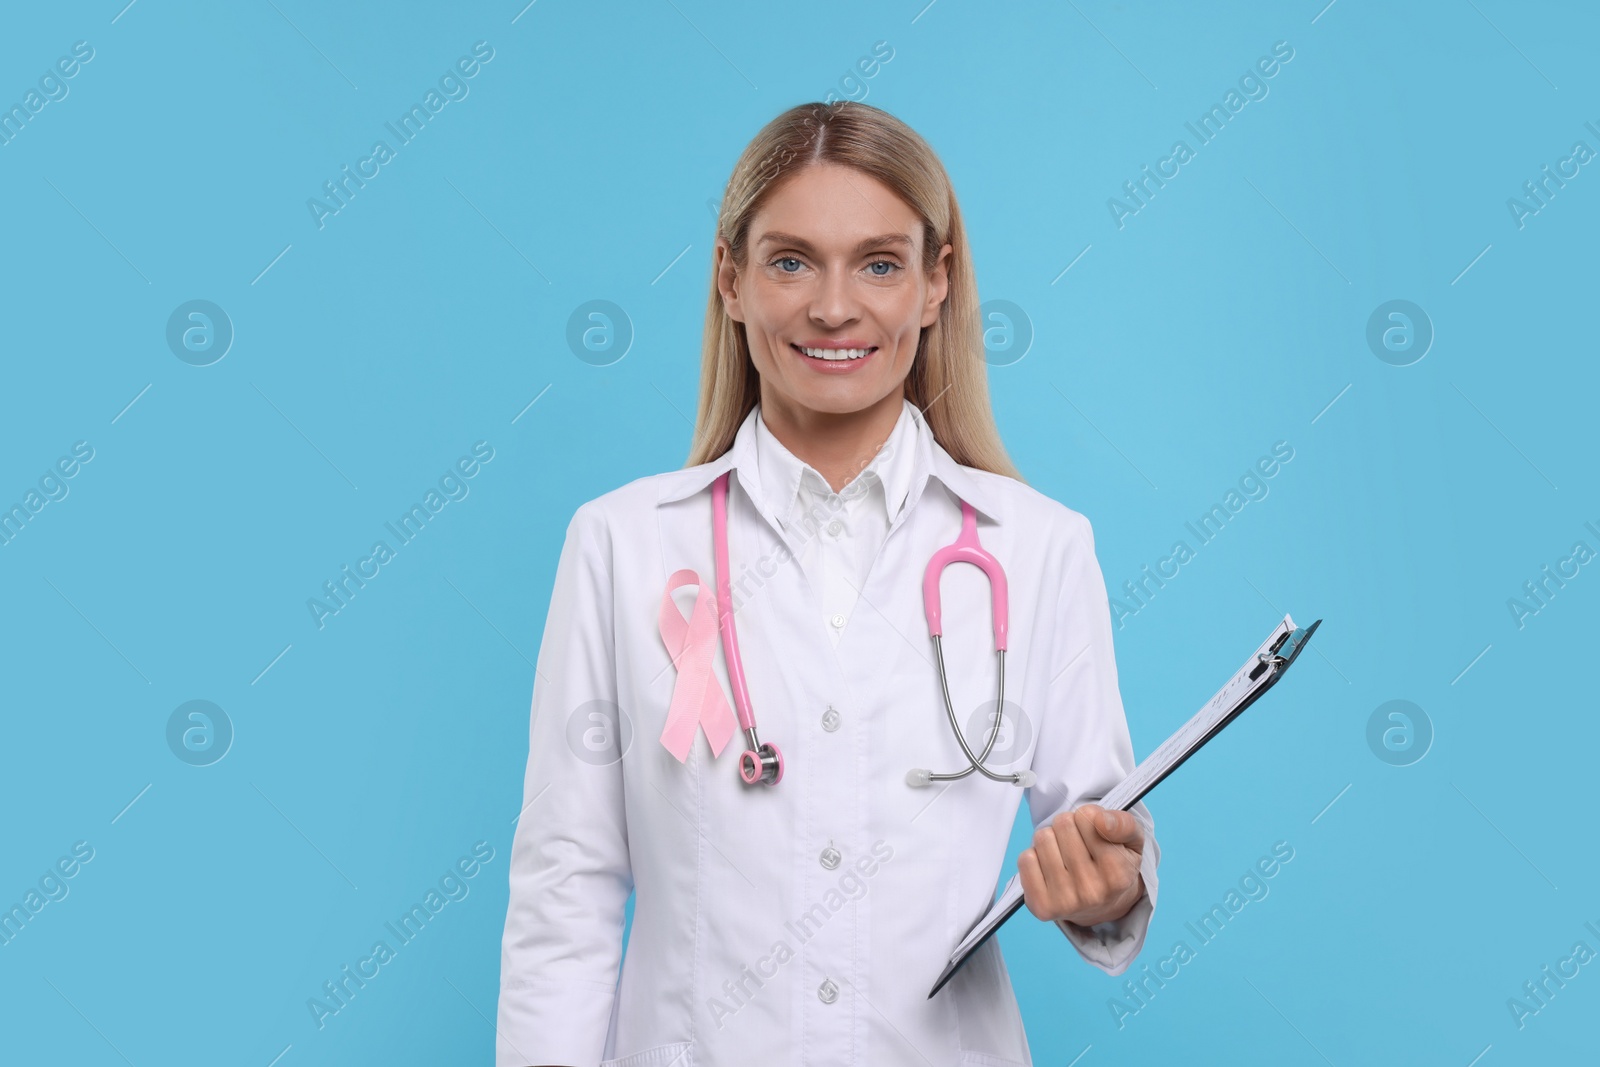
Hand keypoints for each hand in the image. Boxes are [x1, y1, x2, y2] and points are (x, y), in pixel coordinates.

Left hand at [1018, 804, 1144, 926]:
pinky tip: (1049, 867)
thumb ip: (1124, 824)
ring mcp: (1066, 901)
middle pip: (1062, 824)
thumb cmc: (1115, 866)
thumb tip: (1101, 820)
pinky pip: (1025, 860)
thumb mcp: (1133, 842)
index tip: (1093, 831)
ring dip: (1050, 839)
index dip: (1087, 817)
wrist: (1104, 907)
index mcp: (1118, 874)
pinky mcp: (1042, 907)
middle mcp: (1092, 891)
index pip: (1087, 817)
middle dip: (1067, 826)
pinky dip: (1034, 857)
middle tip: (1076, 843)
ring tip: (1063, 854)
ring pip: (1042, 839)